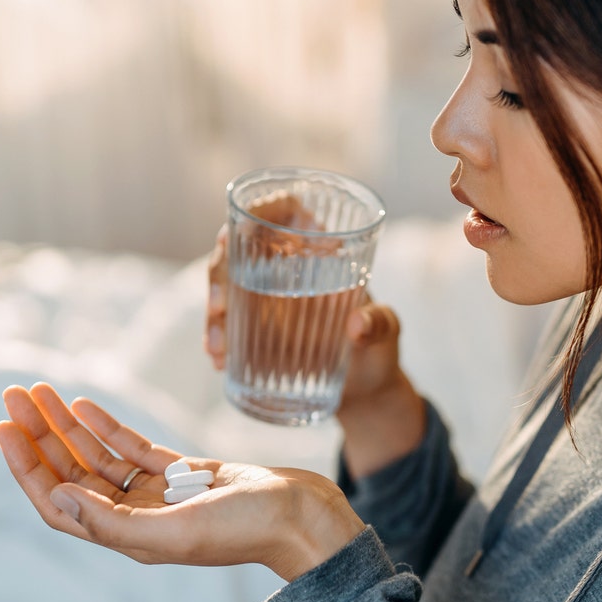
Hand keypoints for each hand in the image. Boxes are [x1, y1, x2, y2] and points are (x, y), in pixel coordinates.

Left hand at [0, 383, 365, 581]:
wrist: (304, 517)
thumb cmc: (248, 529)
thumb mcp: (177, 531)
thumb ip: (114, 522)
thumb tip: (57, 498)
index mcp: (129, 537)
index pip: (59, 502)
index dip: (27, 467)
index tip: (4, 428)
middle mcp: (137, 517)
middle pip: (72, 473)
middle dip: (39, 434)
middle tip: (12, 394)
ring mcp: (161, 495)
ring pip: (98, 456)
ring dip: (67, 424)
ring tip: (39, 389)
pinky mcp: (186, 474)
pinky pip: (134, 447)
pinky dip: (107, 425)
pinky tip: (84, 403)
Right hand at [203, 209, 424, 474]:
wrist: (366, 393)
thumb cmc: (380, 351)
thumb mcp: (387, 333)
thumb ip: (380, 324)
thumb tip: (357, 325)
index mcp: (320, 250)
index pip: (286, 210)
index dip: (260, 209)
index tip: (238, 229)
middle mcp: (288, 268)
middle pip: (240, 249)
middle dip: (220, 274)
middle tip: (220, 308)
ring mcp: (266, 298)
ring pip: (226, 287)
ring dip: (213, 313)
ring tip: (218, 348)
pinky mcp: (256, 330)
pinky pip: (227, 325)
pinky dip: (217, 340)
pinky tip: (218, 359)